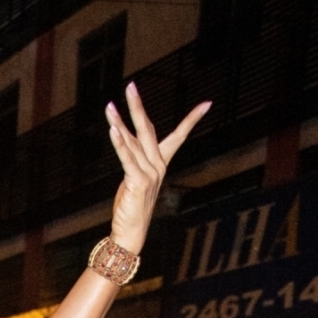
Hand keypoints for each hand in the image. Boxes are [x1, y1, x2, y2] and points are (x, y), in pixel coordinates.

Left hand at [106, 84, 210, 252]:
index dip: (191, 119)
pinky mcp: (137, 182)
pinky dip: (119, 144)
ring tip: (109, 105)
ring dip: (119, 123)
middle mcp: (158, 165)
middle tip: (131, 85)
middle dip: (138, 106)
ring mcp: (150, 174)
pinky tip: (113, 130)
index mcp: (161, 163)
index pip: (178, 136)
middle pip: (148, 129)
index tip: (207, 104)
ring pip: (132, 142)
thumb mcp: (133, 177)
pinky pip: (127, 159)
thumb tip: (124, 137)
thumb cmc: (131, 205)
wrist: (131, 232)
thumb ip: (132, 157)